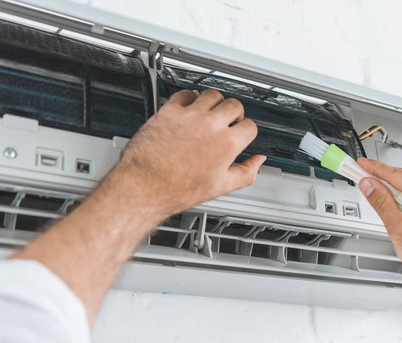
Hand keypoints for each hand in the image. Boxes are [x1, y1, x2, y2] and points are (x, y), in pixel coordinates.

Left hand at [109, 89, 264, 219]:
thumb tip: (257, 162)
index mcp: (226, 144)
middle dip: (235, 114)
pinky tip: (190, 107)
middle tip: (228, 122)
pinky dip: (190, 97)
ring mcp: (189, 116)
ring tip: (211, 112)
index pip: (250, 126)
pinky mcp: (169, 111)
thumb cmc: (177, 189)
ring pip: (212, 95)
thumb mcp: (220, 187)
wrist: (145, 186)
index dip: (247, 132)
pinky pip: (185, 94)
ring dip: (215, 102)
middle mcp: (210, 125)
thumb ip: (246, 173)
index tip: (241, 134)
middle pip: (234, 105)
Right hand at [357, 158, 401, 284]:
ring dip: (393, 193)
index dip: (375, 168)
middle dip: (383, 180)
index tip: (361, 164)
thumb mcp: (399, 229)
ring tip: (377, 199)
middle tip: (361, 177)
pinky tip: (395, 211)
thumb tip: (370, 185)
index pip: (397, 174)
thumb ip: (382, 203)